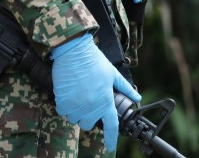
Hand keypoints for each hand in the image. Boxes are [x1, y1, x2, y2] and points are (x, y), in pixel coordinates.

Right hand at [50, 33, 139, 150]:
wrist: (74, 51)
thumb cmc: (93, 60)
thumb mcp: (113, 73)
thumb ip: (125, 88)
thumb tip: (136, 97)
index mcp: (106, 101)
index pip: (111, 126)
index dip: (111, 139)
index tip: (111, 146)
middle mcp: (91, 107)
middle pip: (88, 124)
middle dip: (87, 117)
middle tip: (86, 104)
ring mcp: (76, 105)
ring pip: (74, 119)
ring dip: (75, 111)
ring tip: (76, 96)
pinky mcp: (63, 101)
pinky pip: (62, 111)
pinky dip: (64, 105)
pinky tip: (67, 94)